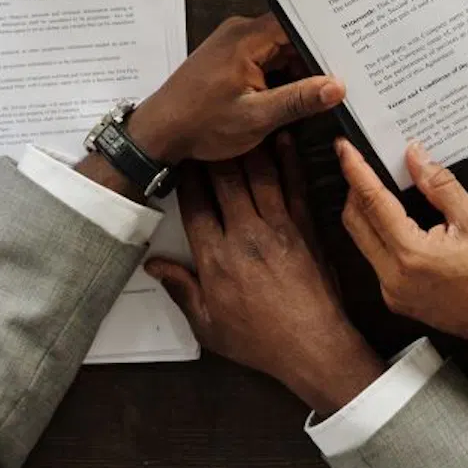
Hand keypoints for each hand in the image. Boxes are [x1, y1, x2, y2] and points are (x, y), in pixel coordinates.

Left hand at [115, 16, 343, 178]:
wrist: (160, 132)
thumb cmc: (201, 123)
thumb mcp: (256, 116)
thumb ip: (298, 99)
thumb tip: (337, 86)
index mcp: (247, 37)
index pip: (297, 25)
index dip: (324, 39)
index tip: (350, 53)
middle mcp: (240, 32)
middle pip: (290, 37)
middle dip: (314, 58)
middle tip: (345, 75)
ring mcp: (234, 45)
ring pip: (280, 50)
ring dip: (297, 71)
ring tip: (325, 91)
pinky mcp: (230, 59)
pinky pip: (265, 59)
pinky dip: (280, 76)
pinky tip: (295, 96)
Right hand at [148, 144, 386, 413]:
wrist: (314, 347)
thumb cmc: (260, 341)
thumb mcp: (208, 324)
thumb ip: (181, 289)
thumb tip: (153, 265)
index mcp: (215, 259)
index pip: (194, 205)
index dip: (186, 177)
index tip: (179, 157)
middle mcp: (244, 237)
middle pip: (224, 181)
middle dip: (213, 152)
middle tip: (207, 126)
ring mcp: (278, 229)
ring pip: (258, 175)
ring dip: (248, 146)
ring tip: (240, 120)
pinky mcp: (305, 228)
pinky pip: (294, 186)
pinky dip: (288, 160)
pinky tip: (282, 139)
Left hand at [333, 137, 467, 374]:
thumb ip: (441, 186)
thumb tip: (416, 158)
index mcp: (412, 255)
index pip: (373, 203)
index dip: (356, 171)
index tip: (344, 149)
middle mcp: (393, 276)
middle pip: (355, 221)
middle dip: (354, 189)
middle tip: (360, 163)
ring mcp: (390, 291)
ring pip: (362, 240)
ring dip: (366, 212)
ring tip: (380, 188)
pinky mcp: (394, 298)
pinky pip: (375, 258)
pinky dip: (379, 234)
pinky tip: (397, 222)